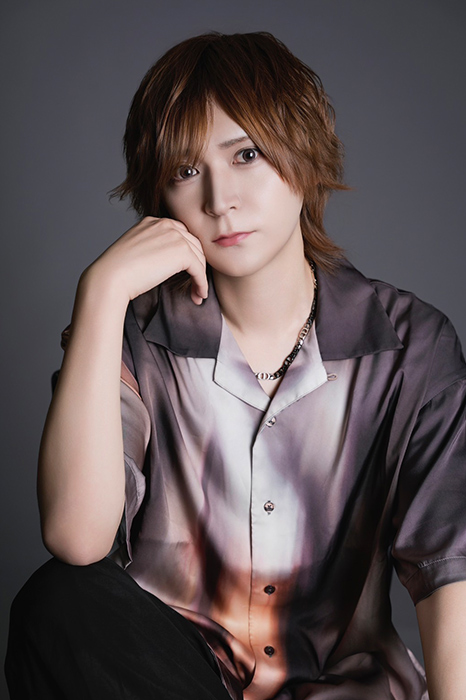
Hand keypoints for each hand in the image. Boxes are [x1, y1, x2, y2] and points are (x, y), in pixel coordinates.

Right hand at [83, 216, 207, 305]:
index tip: (187, 272)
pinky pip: (199, 269)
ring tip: (197, 294)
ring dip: (200, 277)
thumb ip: (152, 247)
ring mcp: (175, 236)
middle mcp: (166, 224)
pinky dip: (202, 284)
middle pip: (193, 245)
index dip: (187, 255)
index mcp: (153, 222)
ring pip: (199, 257)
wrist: (111, 277)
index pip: (180, 235)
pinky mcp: (182, 251)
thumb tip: (165, 262)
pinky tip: (199, 295)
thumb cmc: (117, 270)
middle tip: (195, 285)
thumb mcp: (135, 250)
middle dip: (196, 265)